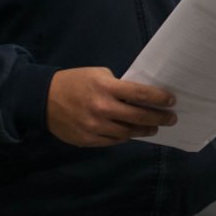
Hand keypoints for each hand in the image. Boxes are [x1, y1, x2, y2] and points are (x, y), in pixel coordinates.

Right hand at [46, 67, 176, 147]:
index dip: (159, 98)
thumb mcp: (97, 74)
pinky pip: (113, 141)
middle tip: (171, 119)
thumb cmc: (74, 82)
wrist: (43, 100)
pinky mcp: (88, 140)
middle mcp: (102, 108)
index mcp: (105, 87)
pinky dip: (125, 136)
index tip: (172, 101)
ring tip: (153, 128)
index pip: (140, 94)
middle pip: (139, 117)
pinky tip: (131, 133)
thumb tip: (139, 96)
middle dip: (159, 118)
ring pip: (128, 132)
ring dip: (144, 130)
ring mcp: (95, 127)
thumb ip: (117, 85)